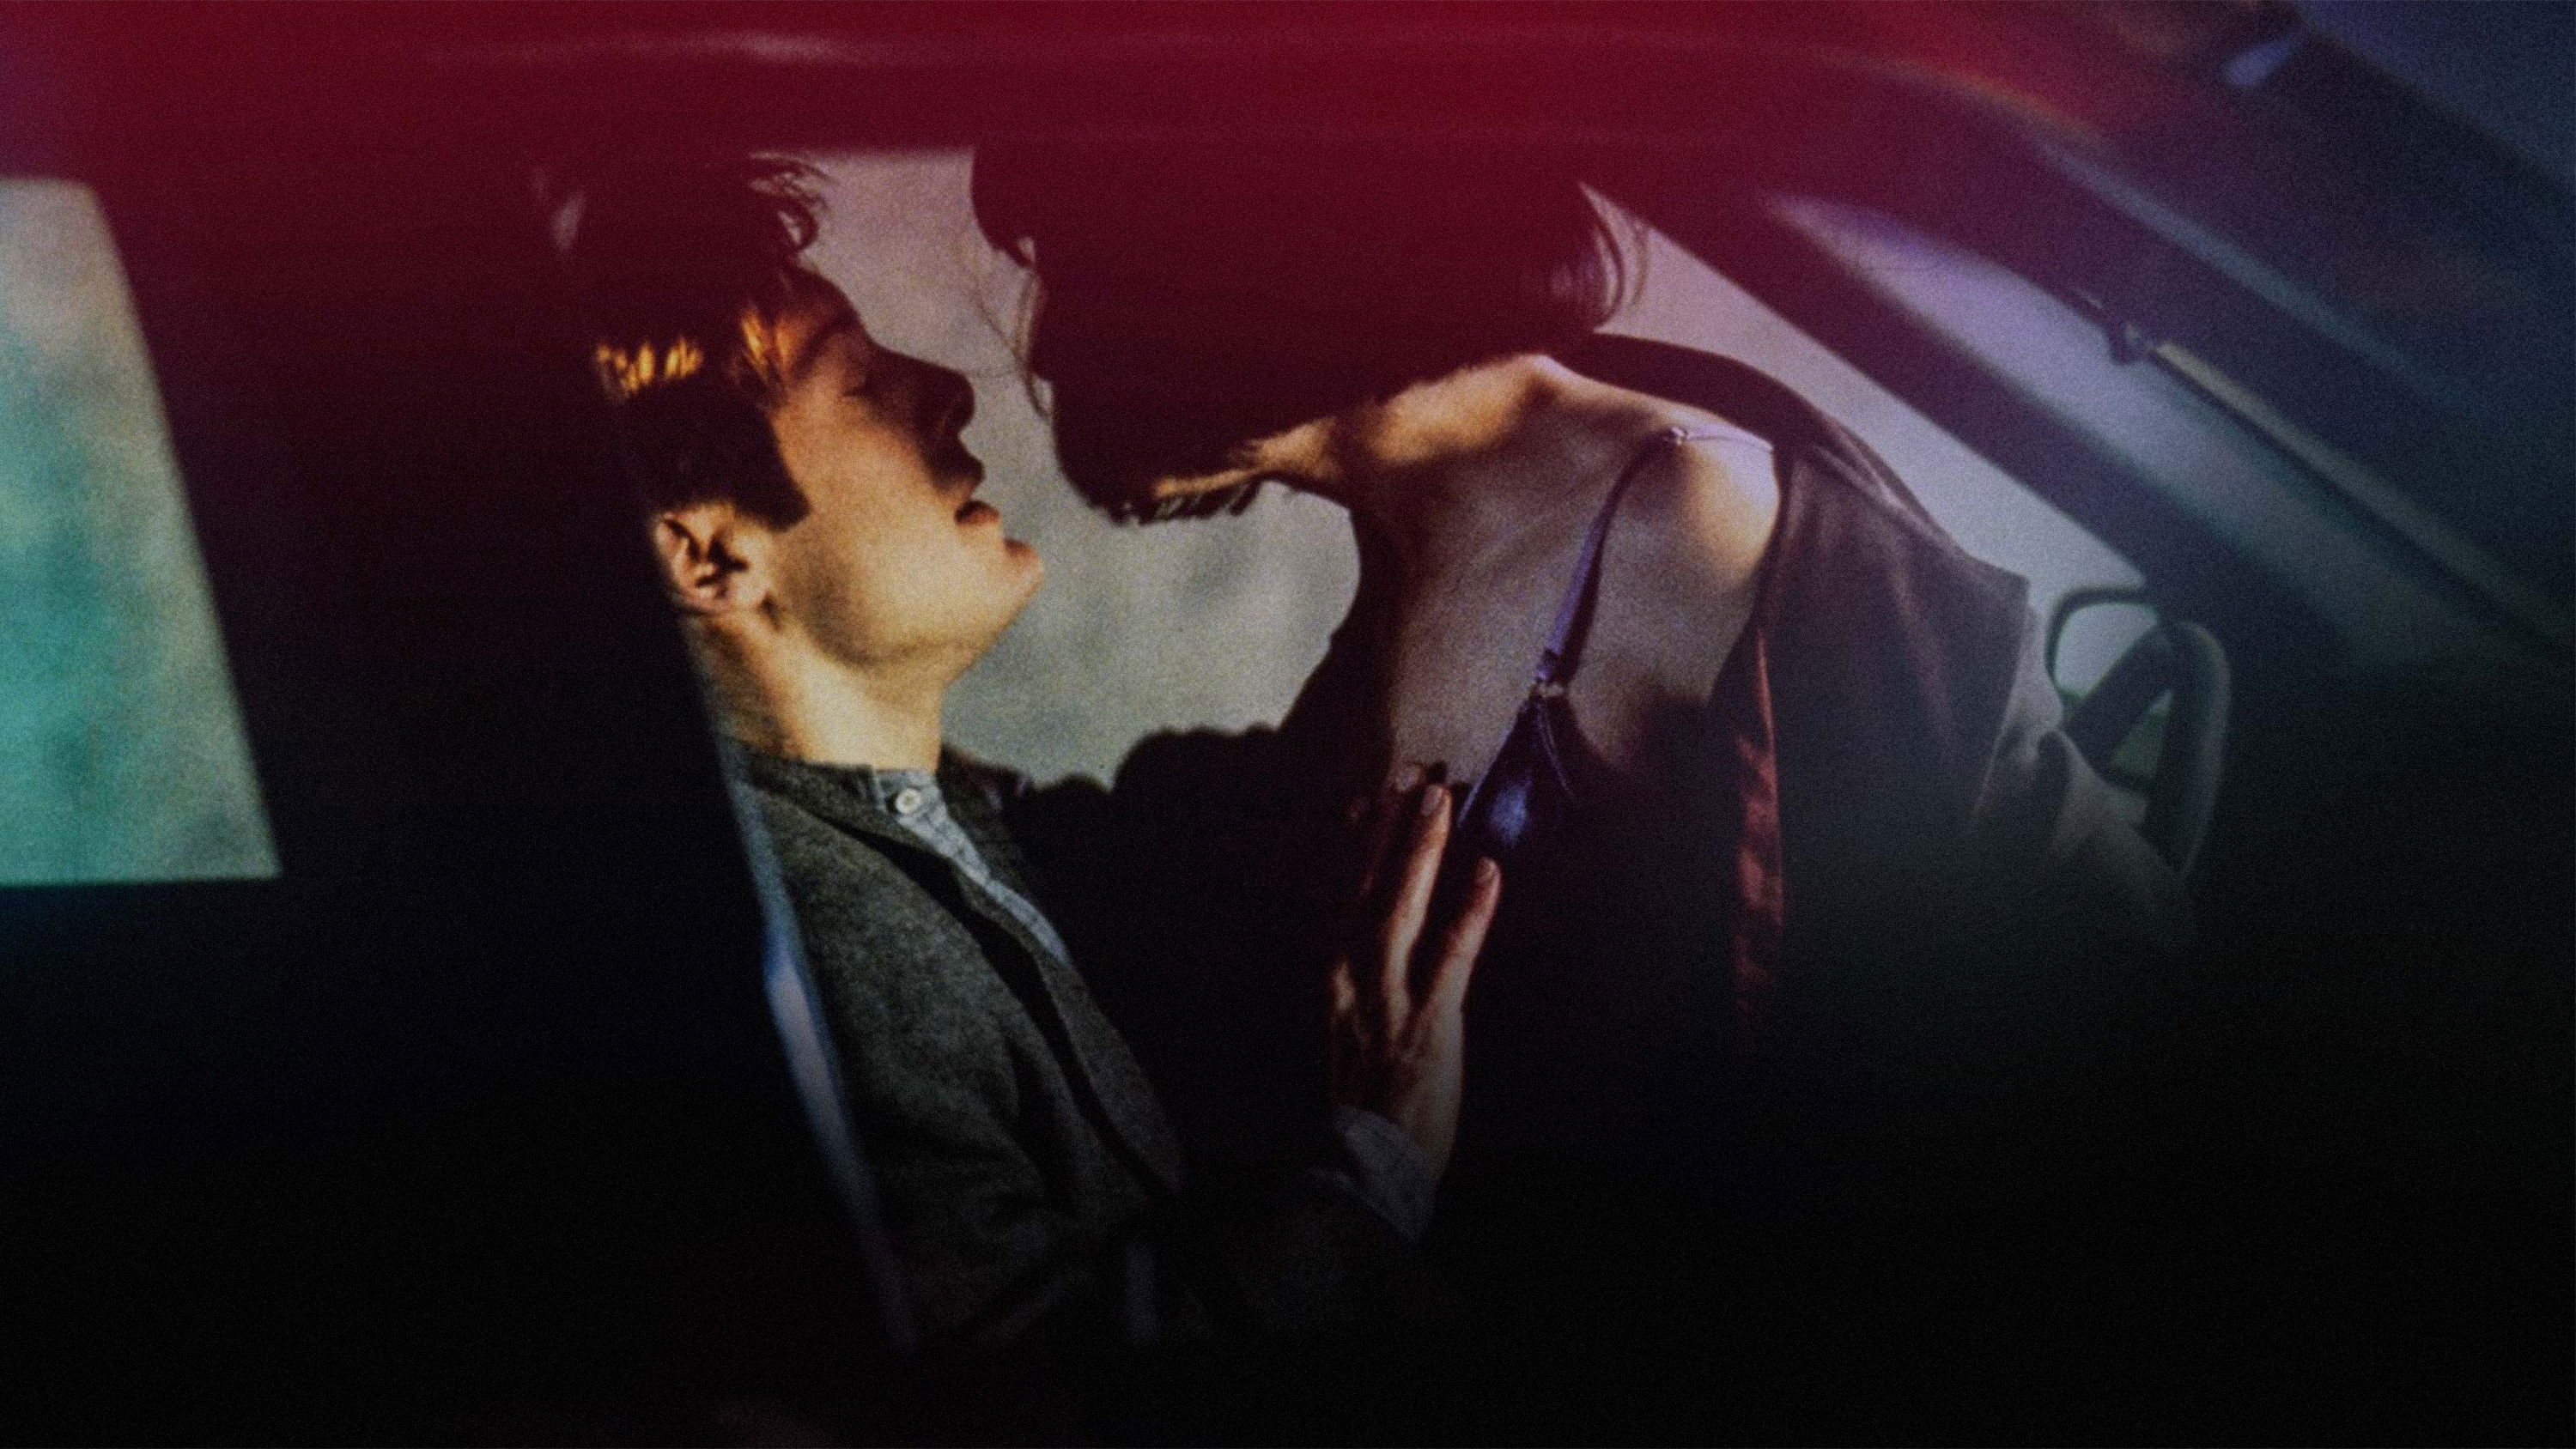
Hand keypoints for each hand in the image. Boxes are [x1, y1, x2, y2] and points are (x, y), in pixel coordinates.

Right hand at [1328, 776, 1501, 1178]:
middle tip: (1416, 778)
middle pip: (1371, 886)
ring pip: (1402, 906)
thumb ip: (1363, 983)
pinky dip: (1470, 911)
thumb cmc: (1368, 1103)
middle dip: (1392, 829)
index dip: (1366, 845)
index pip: (1349, 896)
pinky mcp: (1428, 1021)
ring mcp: (1388, 996)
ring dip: (1422, 850)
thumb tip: (1375, 944)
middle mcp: (1352, 975)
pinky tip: (1489, 872)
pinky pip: (1452, 954)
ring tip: (1440, 800)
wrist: (1366, 1165)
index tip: (1377, 797)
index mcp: (1335, 976)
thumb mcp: (1351, 1031)